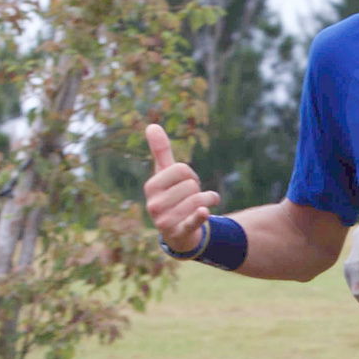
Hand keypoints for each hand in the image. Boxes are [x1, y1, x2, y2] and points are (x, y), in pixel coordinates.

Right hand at [143, 124, 219, 251]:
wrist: (176, 233)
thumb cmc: (171, 197)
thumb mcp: (164, 175)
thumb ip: (160, 151)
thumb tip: (152, 125)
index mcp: (151, 186)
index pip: (182, 169)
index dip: (190, 175)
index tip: (186, 183)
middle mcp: (154, 204)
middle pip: (192, 185)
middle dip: (198, 190)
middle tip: (190, 198)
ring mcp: (164, 221)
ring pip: (199, 200)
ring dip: (208, 201)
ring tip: (202, 207)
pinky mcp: (178, 233)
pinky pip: (191, 221)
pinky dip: (199, 216)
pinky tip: (205, 212)